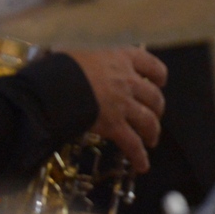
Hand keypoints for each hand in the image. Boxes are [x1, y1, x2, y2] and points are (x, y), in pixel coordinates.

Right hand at [60, 47, 167, 172]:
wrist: (55, 83)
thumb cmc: (61, 63)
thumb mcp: (78, 48)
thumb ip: (89, 53)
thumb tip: (80, 53)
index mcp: (120, 56)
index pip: (150, 64)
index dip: (158, 75)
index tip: (159, 81)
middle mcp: (127, 80)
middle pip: (154, 97)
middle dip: (157, 108)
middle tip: (153, 114)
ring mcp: (123, 104)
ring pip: (149, 121)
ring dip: (152, 132)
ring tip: (151, 140)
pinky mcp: (114, 125)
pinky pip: (132, 144)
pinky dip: (139, 156)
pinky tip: (141, 165)